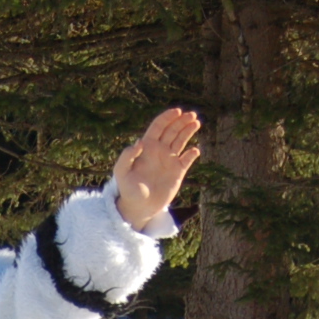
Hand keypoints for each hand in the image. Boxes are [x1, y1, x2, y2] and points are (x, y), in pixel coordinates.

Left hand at [112, 107, 202, 232]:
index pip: (158, 127)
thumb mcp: (121, 173)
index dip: (168, 117)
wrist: (139, 207)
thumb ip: (127, 157)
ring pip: (181, 140)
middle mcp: (159, 151)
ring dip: (189, 131)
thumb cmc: (128, 189)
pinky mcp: (178, 171)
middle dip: (182, 121)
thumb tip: (139, 142)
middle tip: (192, 115)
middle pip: (172, 130)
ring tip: (196, 123)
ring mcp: (169, 160)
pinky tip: (194, 151)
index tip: (178, 111)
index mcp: (147, 147)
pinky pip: (187, 159)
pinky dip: (192, 154)